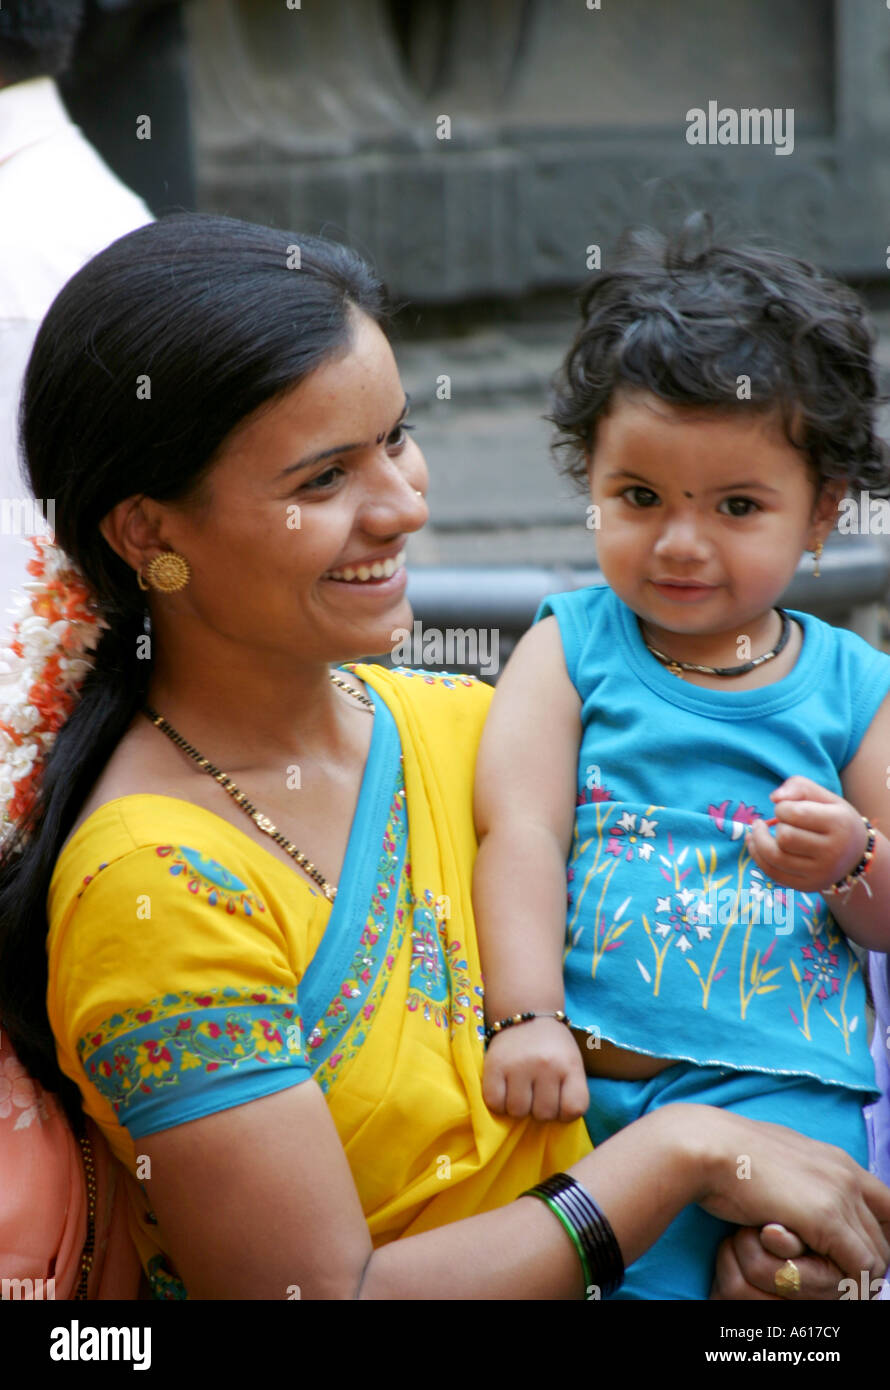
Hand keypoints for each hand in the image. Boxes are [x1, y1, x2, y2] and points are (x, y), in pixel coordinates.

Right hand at [482, 1018, 589, 1121]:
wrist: (526, 1012)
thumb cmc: (551, 1045)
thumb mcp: (571, 1063)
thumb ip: (570, 1090)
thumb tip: (556, 1122)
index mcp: (569, 1065)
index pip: (575, 1109)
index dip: (566, 1113)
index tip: (559, 1102)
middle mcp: (545, 1065)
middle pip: (544, 1114)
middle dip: (540, 1109)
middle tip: (537, 1094)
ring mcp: (519, 1066)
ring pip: (518, 1112)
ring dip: (519, 1108)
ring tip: (520, 1093)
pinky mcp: (494, 1066)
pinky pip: (495, 1103)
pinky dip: (499, 1104)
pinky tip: (505, 1092)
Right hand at [688, 1106, 889, 1287]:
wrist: (706, 1145)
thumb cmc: (729, 1155)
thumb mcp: (778, 1161)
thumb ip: (801, 1177)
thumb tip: (801, 1194)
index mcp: (836, 1159)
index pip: (887, 1204)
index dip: (879, 1233)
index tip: (855, 1254)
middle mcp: (847, 1173)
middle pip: (884, 1235)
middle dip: (865, 1261)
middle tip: (835, 1277)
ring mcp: (839, 1194)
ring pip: (877, 1256)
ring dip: (853, 1274)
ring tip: (820, 1280)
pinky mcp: (826, 1217)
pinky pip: (860, 1267)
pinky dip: (844, 1281)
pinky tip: (813, 1278)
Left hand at [744, 775, 867, 892]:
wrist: (856, 854)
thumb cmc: (834, 818)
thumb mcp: (824, 796)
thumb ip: (799, 787)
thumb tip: (774, 798)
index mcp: (839, 824)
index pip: (795, 814)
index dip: (782, 808)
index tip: (786, 808)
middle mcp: (832, 852)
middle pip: (784, 838)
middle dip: (774, 826)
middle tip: (779, 822)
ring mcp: (820, 873)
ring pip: (775, 857)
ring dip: (759, 841)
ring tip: (757, 830)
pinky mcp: (808, 886)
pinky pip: (773, 873)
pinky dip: (758, 857)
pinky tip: (755, 844)